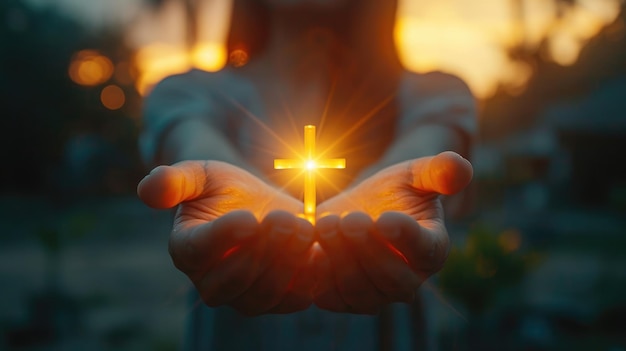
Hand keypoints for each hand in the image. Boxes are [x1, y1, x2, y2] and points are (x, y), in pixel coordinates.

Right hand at [137, 161, 315, 314]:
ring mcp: (245, 297)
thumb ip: (175, 180)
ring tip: (304, 226)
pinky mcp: (278, 301)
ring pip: (264, 295)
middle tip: (284, 217)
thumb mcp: (202, 174)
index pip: (198, 251)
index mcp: (187, 248)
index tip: (249, 217)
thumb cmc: (226, 190)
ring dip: (288, 262)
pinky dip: (309, 278)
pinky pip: (293, 300)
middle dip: (263, 248)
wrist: (262, 206)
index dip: (224, 237)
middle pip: (233, 281)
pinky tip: (318, 249)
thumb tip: (149, 188)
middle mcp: (211, 281)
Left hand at [313, 152, 472, 312]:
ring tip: (325, 223)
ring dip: (340, 258)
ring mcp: (376, 296)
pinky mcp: (344, 300)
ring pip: (361, 292)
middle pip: (393, 279)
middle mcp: (409, 281)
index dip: (406, 237)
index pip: (427, 250)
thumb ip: (438, 171)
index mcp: (432, 248)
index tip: (384, 218)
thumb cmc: (392, 192)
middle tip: (348, 217)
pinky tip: (311, 247)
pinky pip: (332, 298)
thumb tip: (462, 167)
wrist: (356, 209)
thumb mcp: (414, 175)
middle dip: (367, 248)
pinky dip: (319, 275)